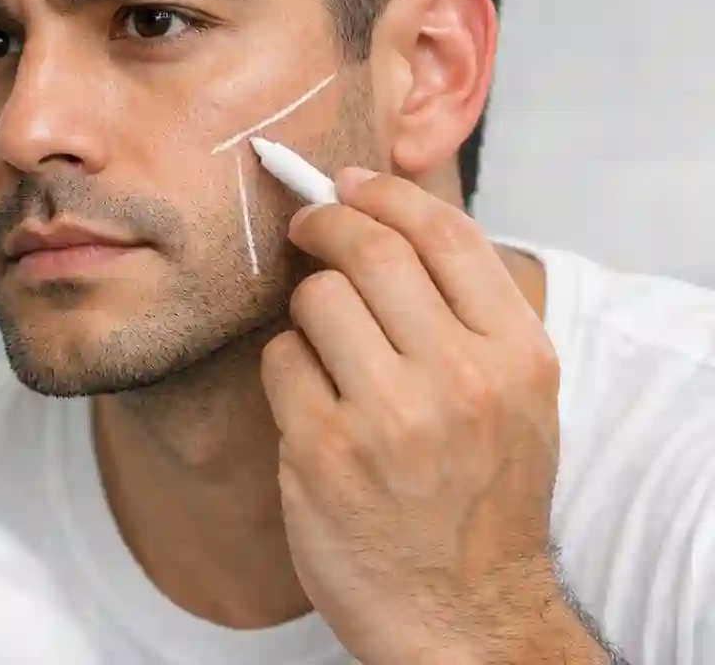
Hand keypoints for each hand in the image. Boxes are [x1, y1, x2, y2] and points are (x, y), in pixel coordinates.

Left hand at [261, 170, 577, 664]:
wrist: (462, 616)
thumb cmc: (481, 494)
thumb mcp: (513, 394)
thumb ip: (464, 306)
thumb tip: (384, 211)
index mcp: (518, 355)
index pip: (445, 232)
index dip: (385, 192)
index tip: (349, 182)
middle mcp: (462, 379)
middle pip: (369, 248)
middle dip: (324, 223)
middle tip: (307, 224)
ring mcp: (391, 417)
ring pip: (316, 298)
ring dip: (307, 308)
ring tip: (326, 345)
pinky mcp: (325, 452)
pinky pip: (280, 359)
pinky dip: (287, 365)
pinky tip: (310, 401)